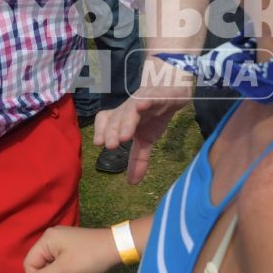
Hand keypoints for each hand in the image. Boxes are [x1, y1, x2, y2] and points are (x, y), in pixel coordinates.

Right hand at [15, 226, 123, 272]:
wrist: (119, 248)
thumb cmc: (89, 257)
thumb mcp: (64, 271)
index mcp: (46, 241)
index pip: (30, 266)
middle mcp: (52, 240)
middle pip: (42, 269)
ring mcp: (63, 245)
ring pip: (54, 271)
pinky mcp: (73, 251)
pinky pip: (64, 268)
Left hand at [93, 57, 192, 183]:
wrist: (173, 89)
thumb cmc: (154, 113)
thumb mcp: (147, 139)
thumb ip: (139, 159)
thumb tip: (132, 183)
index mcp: (123, 117)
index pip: (106, 120)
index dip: (101, 130)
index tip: (99, 144)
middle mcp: (129, 108)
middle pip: (117, 116)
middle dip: (112, 130)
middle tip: (110, 146)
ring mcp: (144, 100)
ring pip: (132, 108)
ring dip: (126, 121)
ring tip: (125, 136)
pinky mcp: (159, 95)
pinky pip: (151, 96)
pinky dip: (146, 101)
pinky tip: (142, 106)